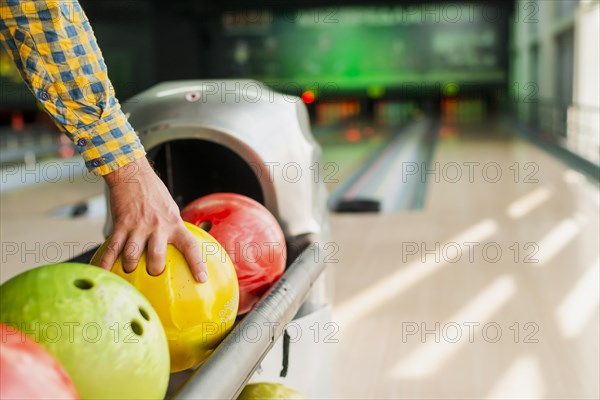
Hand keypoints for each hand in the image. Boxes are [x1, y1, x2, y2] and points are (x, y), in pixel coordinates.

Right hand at [97, 157, 207, 281]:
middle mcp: (158, 227)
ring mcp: (138, 226)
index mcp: (174, 224)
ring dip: (130, 267)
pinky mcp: (121, 224)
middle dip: (154, 271)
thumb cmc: (153, 193)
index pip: (190, 246)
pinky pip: (112, 248)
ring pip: (133, 256)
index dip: (197, 264)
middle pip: (157, 257)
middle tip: (152, 272)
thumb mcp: (171, 210)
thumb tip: (177, 247)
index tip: (201, 279)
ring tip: (129, 268)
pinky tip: (102, 271)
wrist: (133, 174)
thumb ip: (173, 228)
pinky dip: (106, 262)